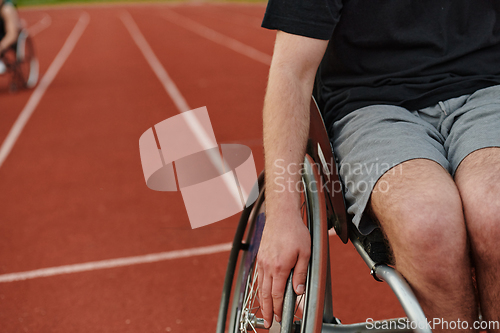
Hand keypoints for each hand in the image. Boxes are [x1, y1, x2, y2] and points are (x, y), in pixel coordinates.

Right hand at [256, 211, 310, 327]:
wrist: (281, 216)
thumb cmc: (295, 232)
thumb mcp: (305, 253)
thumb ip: (301, 273)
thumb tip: (298, 291)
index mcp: (280, 267)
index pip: (277, 294)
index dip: (278, 309)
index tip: (280, 318)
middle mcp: (268, 266)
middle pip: (265, 294)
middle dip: (267, 310)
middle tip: (268, 322)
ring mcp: (262, 261)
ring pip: (260, 287)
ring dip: (262, 302)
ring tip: (264, 312)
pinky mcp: (260, 257)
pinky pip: (258, 277)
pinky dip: (259, 288)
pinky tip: (262, 293)